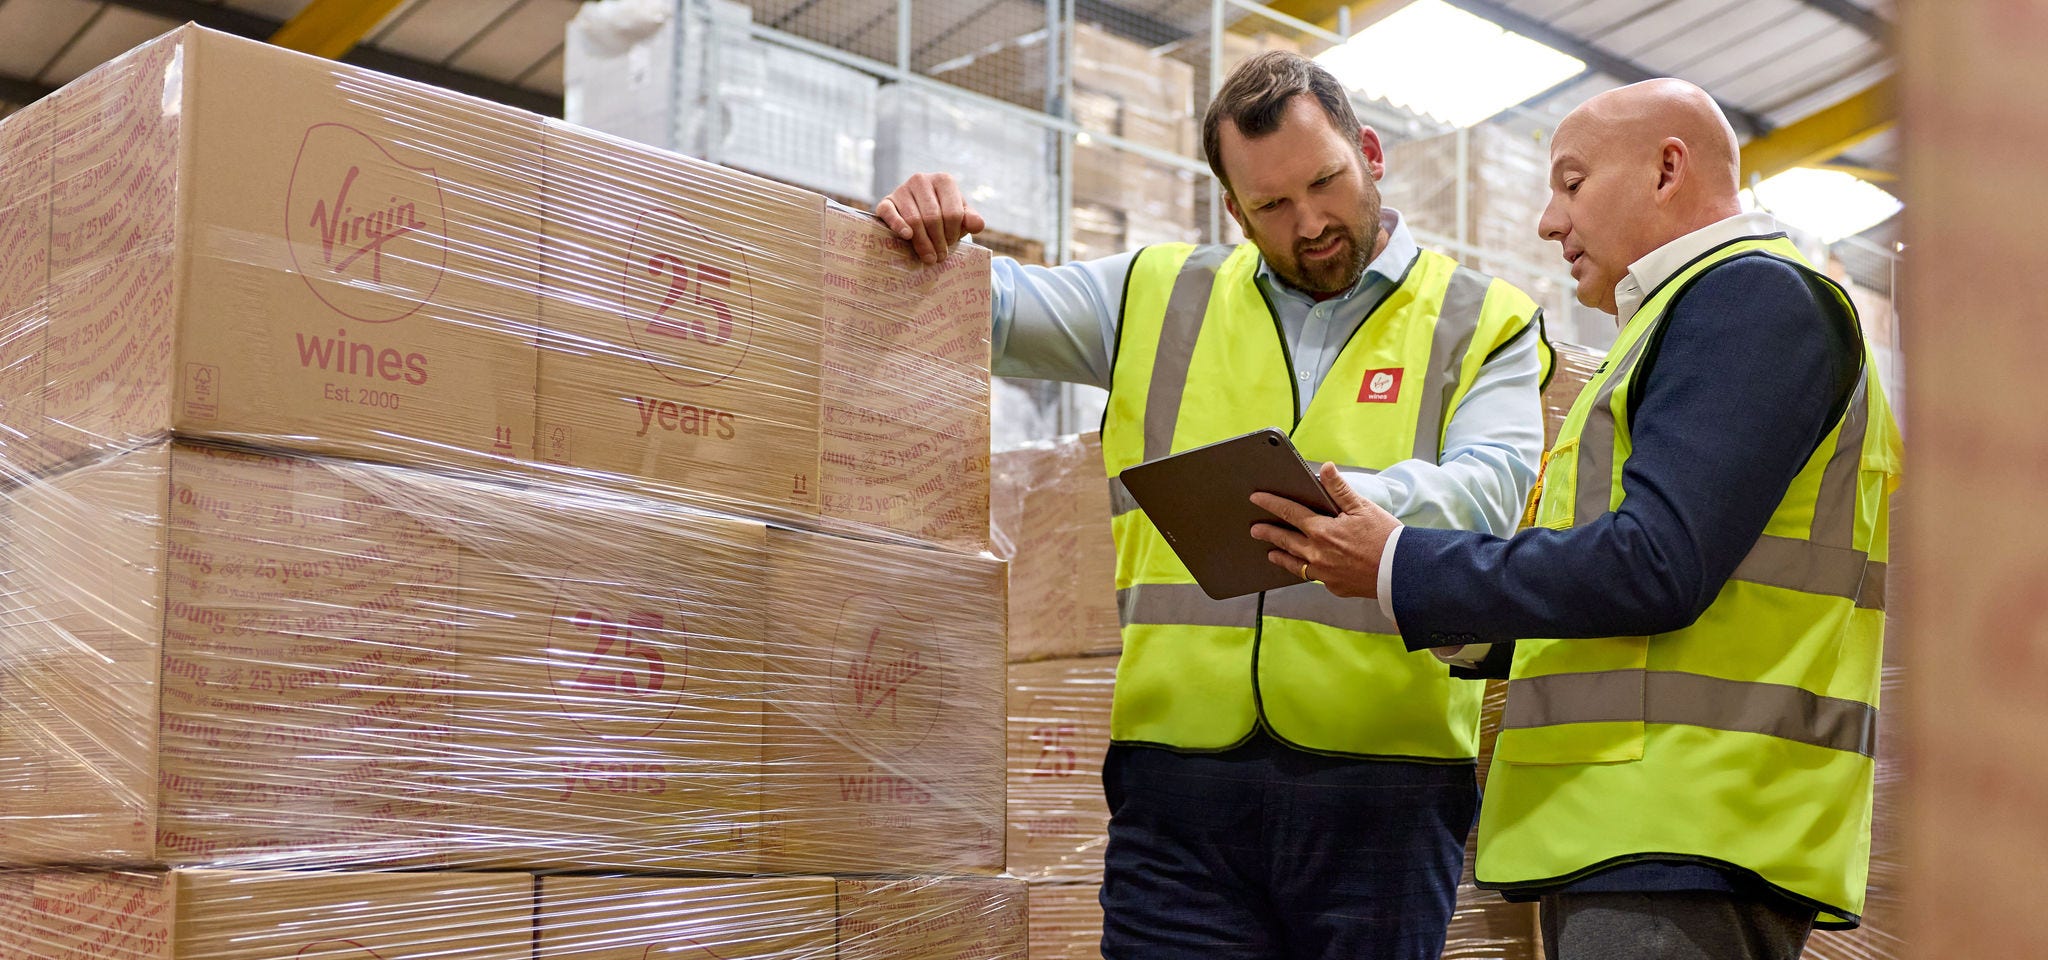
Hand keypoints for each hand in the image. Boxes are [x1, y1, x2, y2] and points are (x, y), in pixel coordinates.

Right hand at [874, 172, 986, 263]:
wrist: (918, 213)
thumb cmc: (944, 216)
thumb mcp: (961, 217)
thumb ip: (971, 220)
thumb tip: (978, 225)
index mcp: (943, 180)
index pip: (952, 213)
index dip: (953, 233)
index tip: (952, 244)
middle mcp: (921, 180)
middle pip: (933, 218)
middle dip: (938, 241)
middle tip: (940, 257)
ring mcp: (902, 189)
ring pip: (914, 220)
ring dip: (923, 243)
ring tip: (929, 257)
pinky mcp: (886, 201)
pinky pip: (889, 213)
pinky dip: (898, 225)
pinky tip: (907, 236)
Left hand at [1249, 462, 1400, 599]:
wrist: (1400, 573)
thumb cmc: (1385, 538)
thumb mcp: (1363, 508)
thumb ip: (1340, 489)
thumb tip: (1325, 468)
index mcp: (1322, 531)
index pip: (1289, 512)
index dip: (1271, 503)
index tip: (1256, 498)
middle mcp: (1317, 553)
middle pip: (1285, 540)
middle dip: (1268, 533)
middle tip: (1255, 530)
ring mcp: (1324, 573)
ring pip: (1294, 563)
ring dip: (1281, 556)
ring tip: (1271, 553)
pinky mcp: (1334, 586)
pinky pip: (1312, 577)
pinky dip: (1304, 570)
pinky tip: (1303, 568)